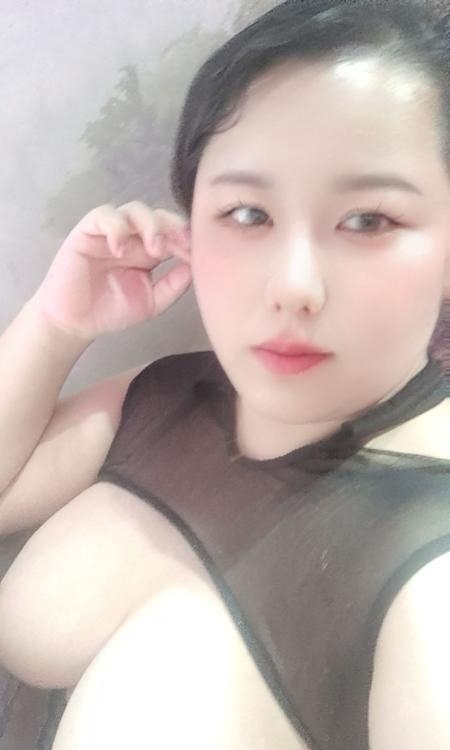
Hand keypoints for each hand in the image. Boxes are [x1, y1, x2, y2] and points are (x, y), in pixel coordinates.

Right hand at [31, 202, 191, 340]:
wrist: (76, 322)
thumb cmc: (112, 311)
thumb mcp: (152, 302)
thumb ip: (173, 285)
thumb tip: (196, 266)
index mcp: (150, 251)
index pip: (174, 233)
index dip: (187, 238)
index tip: (197, 253)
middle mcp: (133, 237)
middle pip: (158, 215)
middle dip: (173, 227)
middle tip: (180, 246)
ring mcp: (111, 232)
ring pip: (134, 209)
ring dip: (149, 224)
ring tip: (154, 249)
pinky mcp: (87, 231)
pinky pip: (103, 215)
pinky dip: (115, 226)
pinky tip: (120, 248)